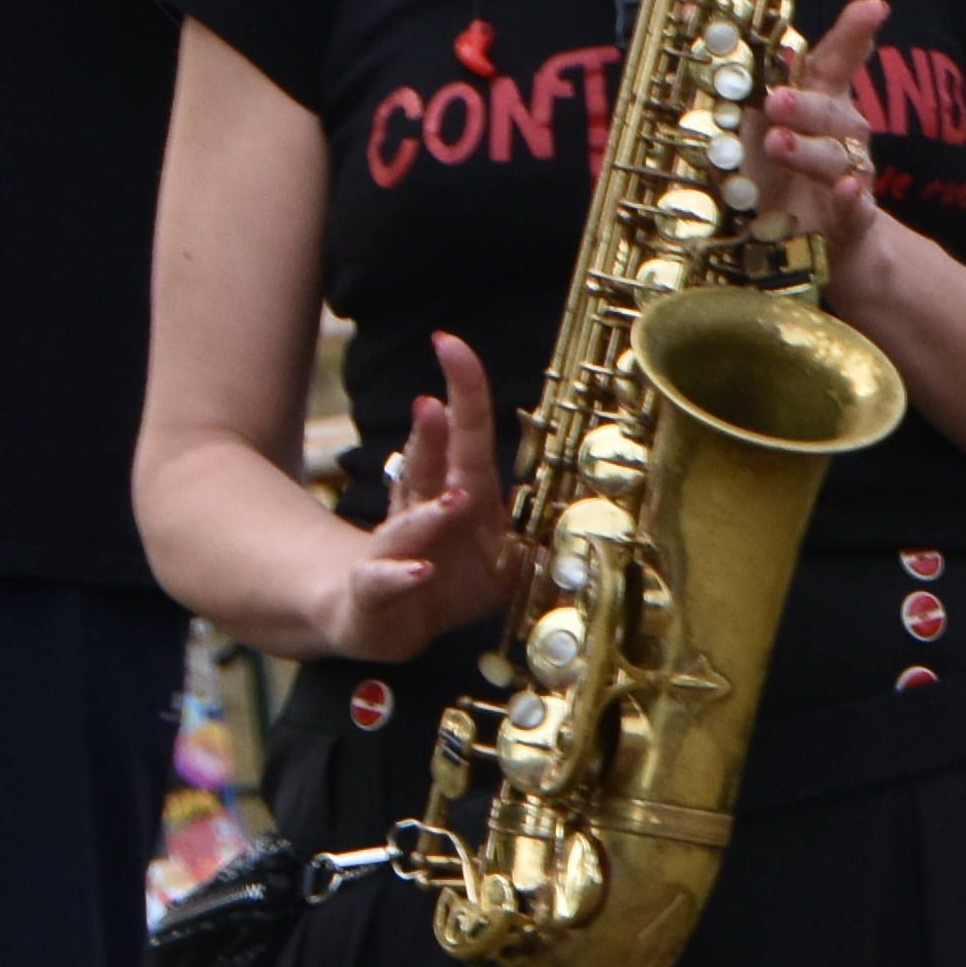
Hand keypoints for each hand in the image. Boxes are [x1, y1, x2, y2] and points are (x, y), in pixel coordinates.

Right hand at [337, 331, 516, 658]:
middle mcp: (423, 510)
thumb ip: (536, 540)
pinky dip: (399, 576)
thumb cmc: (445, 579)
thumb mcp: (501, 561)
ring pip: (408, 522)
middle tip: (432, 400)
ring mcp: (394, 548)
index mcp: (459, 492)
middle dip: (431, 433)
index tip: (450, 344)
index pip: (465, 436)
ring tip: (455, 499)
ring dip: (429, 513)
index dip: (462, 391)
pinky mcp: (374, 589)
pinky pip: (384, 580)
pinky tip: (419, 570)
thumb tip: (591, 521)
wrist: (382, 622)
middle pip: (429, 465)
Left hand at [754, 0, 905, 262]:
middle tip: (775, 101)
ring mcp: (850, 176)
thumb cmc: (777, 179)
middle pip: (830, 109)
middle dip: (804, 103)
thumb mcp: (752, 134)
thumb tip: (699, 29)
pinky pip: (856, 207)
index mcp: (818, 105)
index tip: (874, 7)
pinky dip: (852, 198)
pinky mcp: (852, 219)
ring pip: (836, 156)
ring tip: (778, 143)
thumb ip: (736, 93)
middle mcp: (841, 134)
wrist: (811, 246)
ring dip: (807, 149)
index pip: (835, 63)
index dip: (854, 34)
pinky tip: (846, 189)